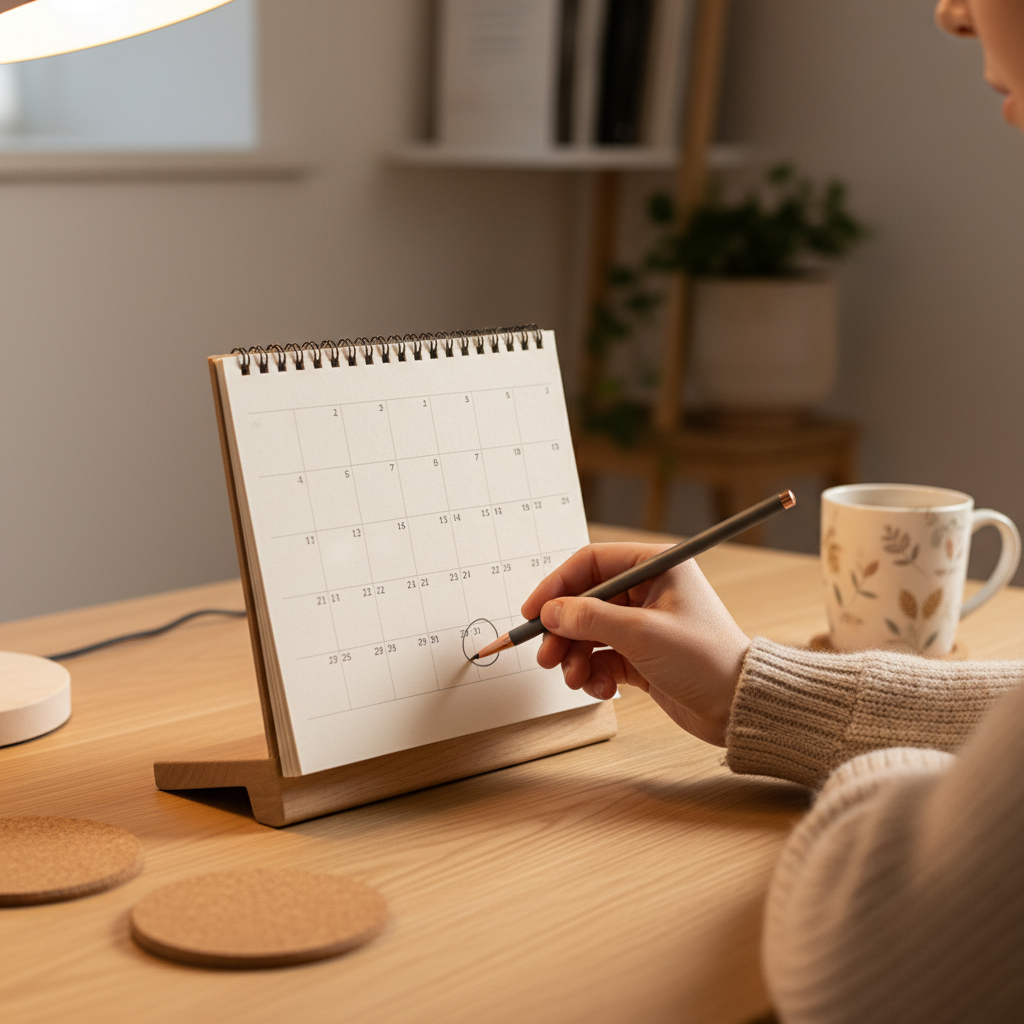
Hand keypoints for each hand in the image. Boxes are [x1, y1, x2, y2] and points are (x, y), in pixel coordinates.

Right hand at [521, 543, 749, 745]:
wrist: (737, 707)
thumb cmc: (706, 659)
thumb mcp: (642, 633)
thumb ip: (590, 618)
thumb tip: (550, 611)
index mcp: (656, 567)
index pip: (591, 562)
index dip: (558, 585)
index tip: (534, 611)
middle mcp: (648, 591)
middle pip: (584, 601)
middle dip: (563, 631)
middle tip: (547, 655)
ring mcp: (643, 624)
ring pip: (588, 633)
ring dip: (575, 657)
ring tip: (576, 678)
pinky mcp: (641, 655)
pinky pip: (601, 658)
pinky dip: (594, 674)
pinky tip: (604, 689)